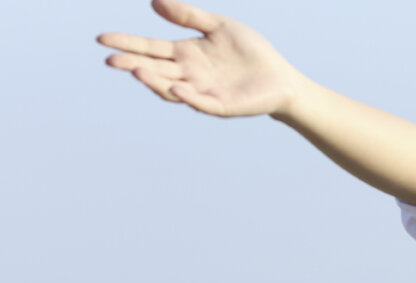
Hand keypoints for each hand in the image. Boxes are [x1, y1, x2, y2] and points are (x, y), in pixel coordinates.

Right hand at [98, 0, 310, 118]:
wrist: (280, 77)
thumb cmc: (250, 52)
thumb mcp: (219, 26)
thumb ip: (189, 17)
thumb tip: (154, 2)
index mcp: (185, 54)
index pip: (150, 48)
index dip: (127, 43)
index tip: (102, 39)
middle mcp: (188, 75)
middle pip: (154, 69)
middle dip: (132, 64)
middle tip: (110, 59)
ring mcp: (203, 92)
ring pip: (171, 89)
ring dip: (153, 81)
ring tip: (136, 71)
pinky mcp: (221, 106)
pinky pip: (201, 103)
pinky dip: (189, 97)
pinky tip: (178, 88)